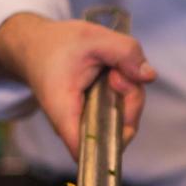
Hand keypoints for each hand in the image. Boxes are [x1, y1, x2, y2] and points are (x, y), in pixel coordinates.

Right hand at [0, 13, 156, 157]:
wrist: (36, 47)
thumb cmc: (57, 44)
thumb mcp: (93, 37)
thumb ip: (125, 52)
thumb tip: (149, 76)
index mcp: (64, 111)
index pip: (88, 149)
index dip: (111, 143)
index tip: (120, 110)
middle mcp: (74, 125)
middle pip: (116, 133)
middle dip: (129, 102)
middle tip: (117, 73)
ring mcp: (85, 123)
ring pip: (122, 122)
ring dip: (129, 94)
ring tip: (114, 70)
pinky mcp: (94, 116)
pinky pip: (119, 114)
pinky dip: (124, 94)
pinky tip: (114, 75)